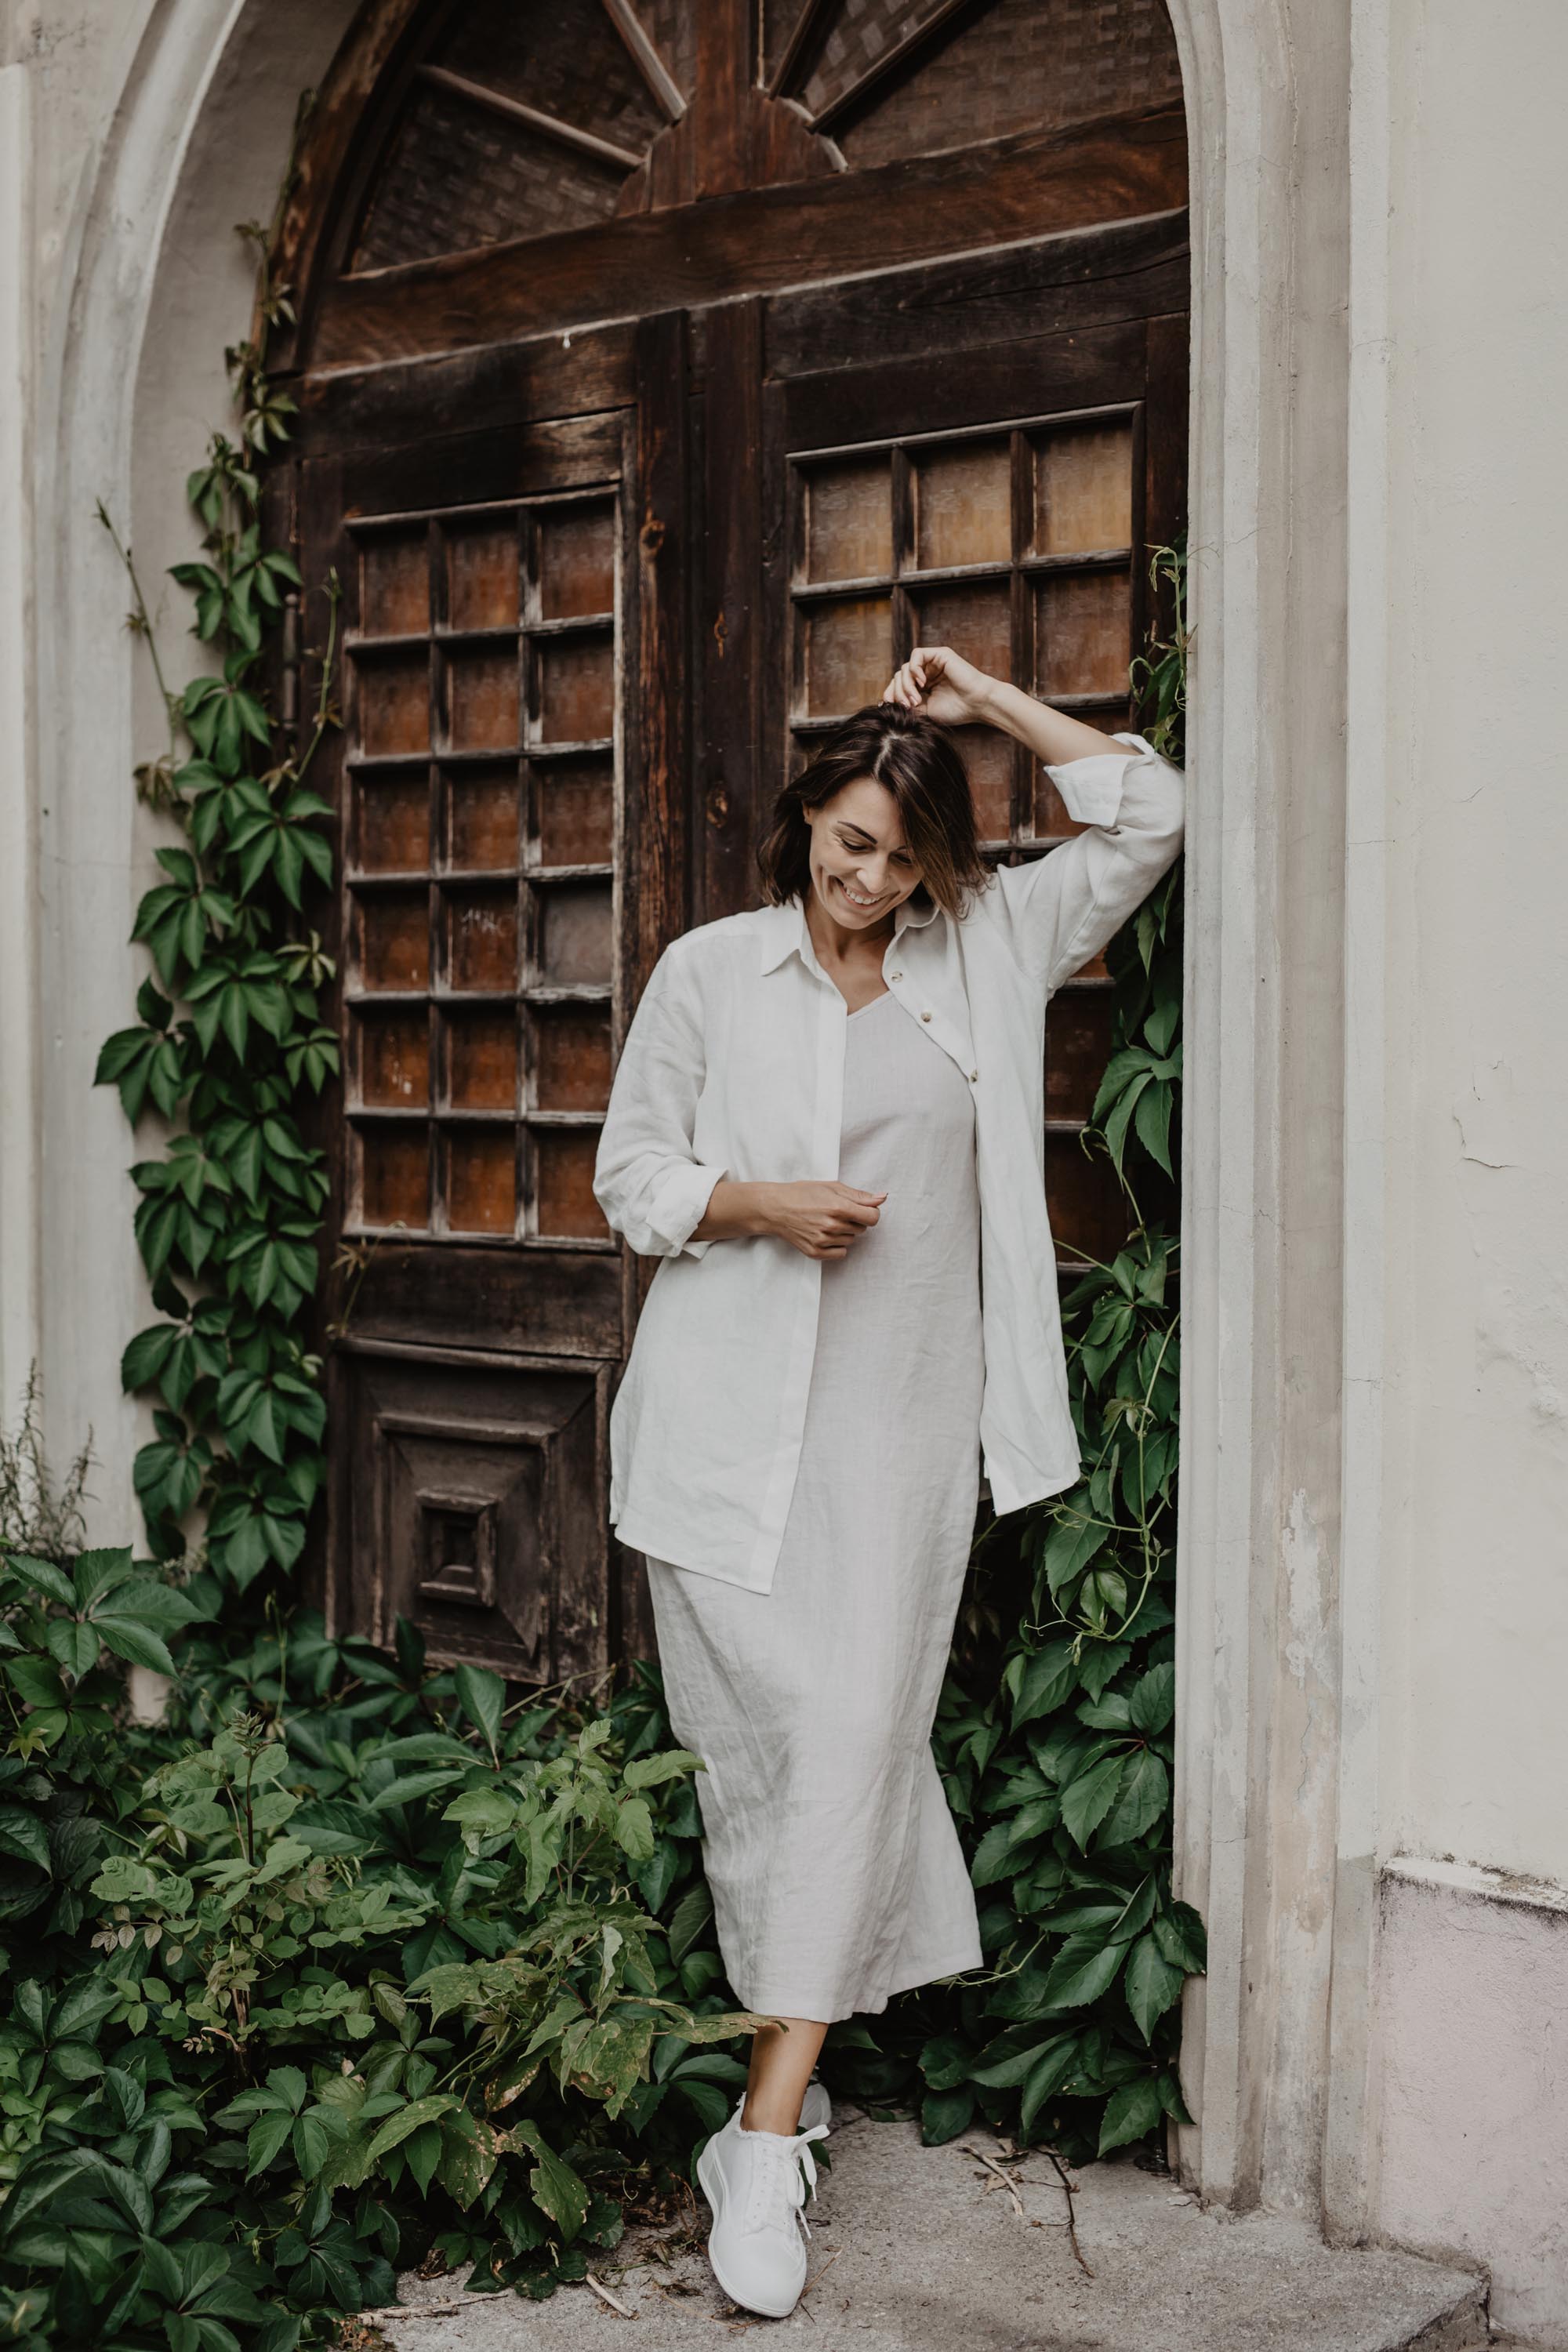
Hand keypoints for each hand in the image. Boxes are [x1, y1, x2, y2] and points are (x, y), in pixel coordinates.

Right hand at [762, 1181, 885, 1261]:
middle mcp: (832, 1226)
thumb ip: (859, 1195)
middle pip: (862, 1229)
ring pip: (851, 1240)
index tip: (860, 1209)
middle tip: (835, 1212)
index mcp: (838, 1207)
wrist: (775, 1208)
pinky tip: (824, 1234)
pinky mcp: (816, 1253)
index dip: (870, 1212)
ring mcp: (823, 1241)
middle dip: (854, 1220)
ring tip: (826, 1221)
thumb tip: (883, 1198)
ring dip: (844, 1232)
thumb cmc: (802, 1194)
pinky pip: (841, 1253)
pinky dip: (837, 1245)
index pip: (873, 1218)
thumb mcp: (831, 1187)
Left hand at [882, 644, 995, 727]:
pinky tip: (922, 682)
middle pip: (899, 676)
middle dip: (898, 692)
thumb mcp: (925, 712)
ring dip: (906, 685)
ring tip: (917, 699)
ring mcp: (933, 663)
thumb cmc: (956, 710)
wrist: (977, 704)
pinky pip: (917, 654)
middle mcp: (927, 673)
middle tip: (908, 705)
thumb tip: (884, 704)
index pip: (899, 685)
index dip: (891, 694)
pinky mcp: (939, 654)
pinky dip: (914, 669)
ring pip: (905, 668)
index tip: (889, 707)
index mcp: (923, 686)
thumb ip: (907, 706)